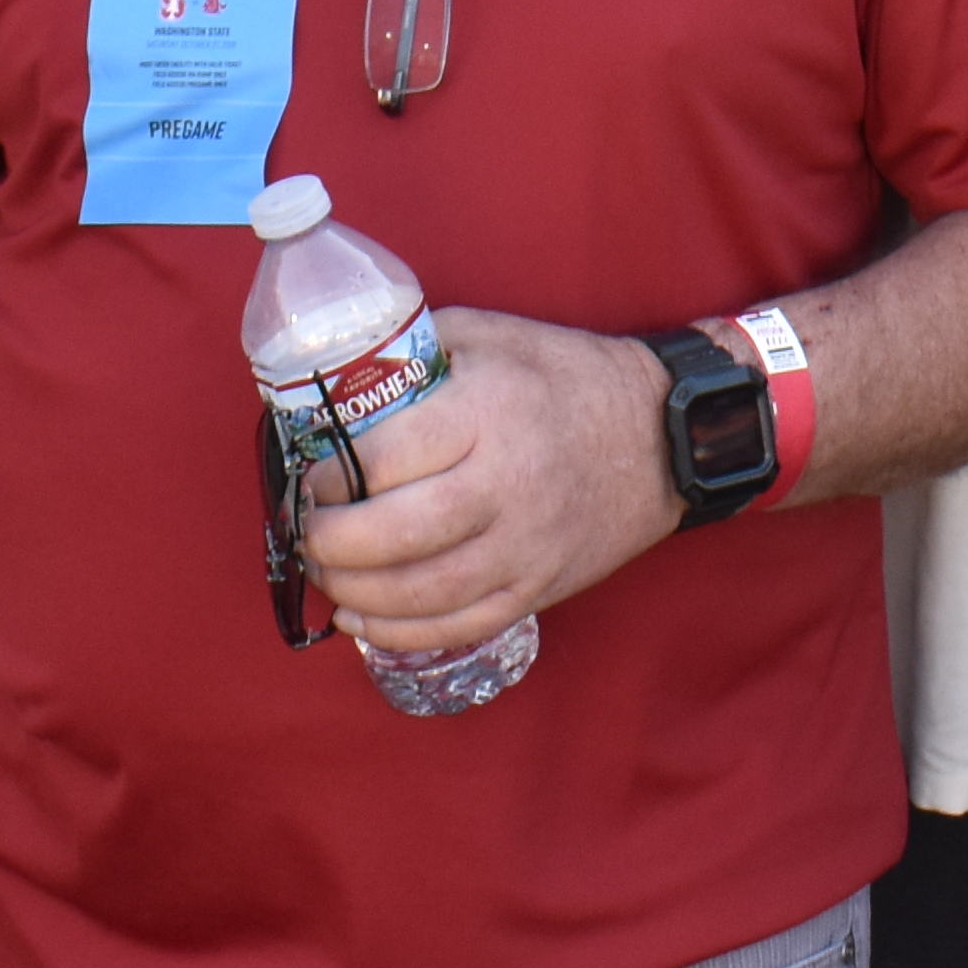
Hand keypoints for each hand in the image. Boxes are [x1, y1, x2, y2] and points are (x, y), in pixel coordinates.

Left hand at [288, 308, 682, 656]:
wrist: (661, 436)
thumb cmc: (566, 377)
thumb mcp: (491, 335)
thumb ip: (418, 352)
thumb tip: (341, 378)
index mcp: (488, 411)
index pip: (386, 456)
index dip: (330, 475)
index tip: (308, 477)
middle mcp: (507, 483)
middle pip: (398, 534)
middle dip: (331, 542)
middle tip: (305, 530)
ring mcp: (526, 545)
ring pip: (424, 593)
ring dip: (354, 591)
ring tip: (323, 573)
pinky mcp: (539, 586)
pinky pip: (461, 625)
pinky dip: (400, 632)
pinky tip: (360, 618)